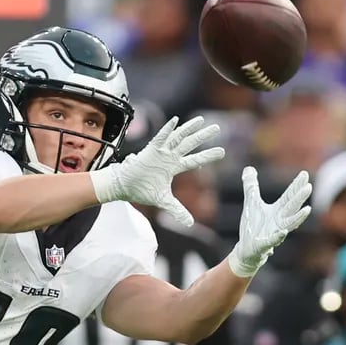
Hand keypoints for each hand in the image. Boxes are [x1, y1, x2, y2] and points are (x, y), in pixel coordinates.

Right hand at [90, 116, 224, 226]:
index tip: (222, 151)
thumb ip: (177, 210)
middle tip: (217, 128)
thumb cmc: (141, 190)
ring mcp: (160, 152)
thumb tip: (190, 224)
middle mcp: (169, 157)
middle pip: (189, 144)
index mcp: (173, 167)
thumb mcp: (163, 200)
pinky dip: (167, 130)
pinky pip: (160, 138)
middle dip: (203, 136)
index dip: (208, 156)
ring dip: (189, 129)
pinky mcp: (150, 150)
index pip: (194, 160)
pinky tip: (175, 120)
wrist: (123, 186)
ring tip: (201, 121)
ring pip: (178, 137)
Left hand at [228, 167, 311, 277]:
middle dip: (300, 198)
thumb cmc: (253, 226)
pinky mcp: (264, 245)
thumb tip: (249, 168)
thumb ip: (251, 186)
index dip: (296, 185)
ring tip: (307, 210)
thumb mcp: (251, 203)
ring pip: (289, 225)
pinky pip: (272, 241)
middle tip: (309, 187)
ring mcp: (274, 233)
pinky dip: (278, 237)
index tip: (305, 173)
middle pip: (291, 208)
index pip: (289, 196)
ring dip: (298, 218)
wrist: (247, 250)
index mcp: (277, 211)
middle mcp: (279, 221)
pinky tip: (283, 232)